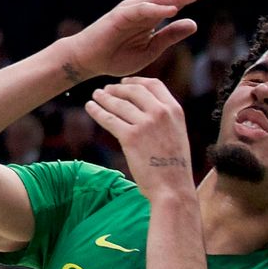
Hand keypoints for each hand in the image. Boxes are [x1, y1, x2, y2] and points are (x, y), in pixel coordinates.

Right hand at [59, 0, 210, 79]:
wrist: (89, 61)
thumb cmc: (116, 56)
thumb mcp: (151, 49)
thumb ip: (170, 36)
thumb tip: (194, 23)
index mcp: (151, 16)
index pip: (174, 1)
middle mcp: (142, 8)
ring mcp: (130, 10)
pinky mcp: (119, 16)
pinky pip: (141, 10)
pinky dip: (157, 8)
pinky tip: (173, 9)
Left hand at [85, 76, 196, 200]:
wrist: (173, 188)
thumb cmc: (174, 166)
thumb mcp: (177, 133)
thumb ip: (164, 118)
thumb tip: (142, 106)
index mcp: (175, 110)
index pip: (153, 84)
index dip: (136, 81)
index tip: (124, 82)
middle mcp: (160, 113)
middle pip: (133, 90)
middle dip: (117, 88)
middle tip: (106, 90)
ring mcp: (145, 124)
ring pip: (118, 103)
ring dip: (104, 97)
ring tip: (95, 96)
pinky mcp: (130, 137)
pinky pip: (109, 119)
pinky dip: (97, 111)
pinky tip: (90, 107)